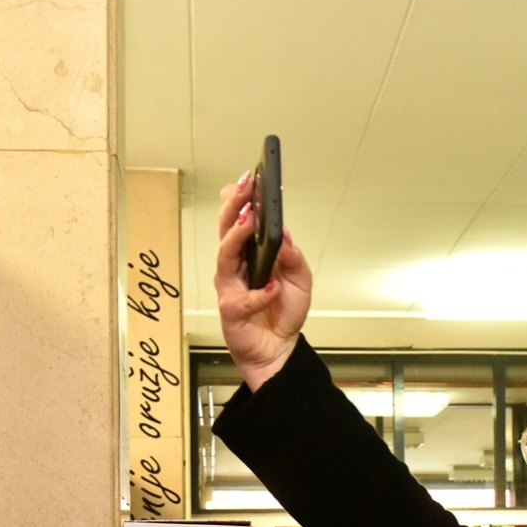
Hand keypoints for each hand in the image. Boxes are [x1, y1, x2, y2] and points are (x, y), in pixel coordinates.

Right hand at [215, 173, 311, 387]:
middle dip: (234, 206)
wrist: (278, 349)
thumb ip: (293, 257)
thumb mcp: (301, 280)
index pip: (239, 219)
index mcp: (248, 253)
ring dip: (236, 237)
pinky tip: (273, 288)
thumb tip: (283, 234)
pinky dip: (259, 294)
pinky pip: (242, 300)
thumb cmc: (282, 312)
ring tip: (248, 221)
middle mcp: (235, 266)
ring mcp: (230, 287)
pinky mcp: (232, 312)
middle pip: (226, 230)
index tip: (254, 177)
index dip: (243, 198)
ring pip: (225, 257)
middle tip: (245, 187)